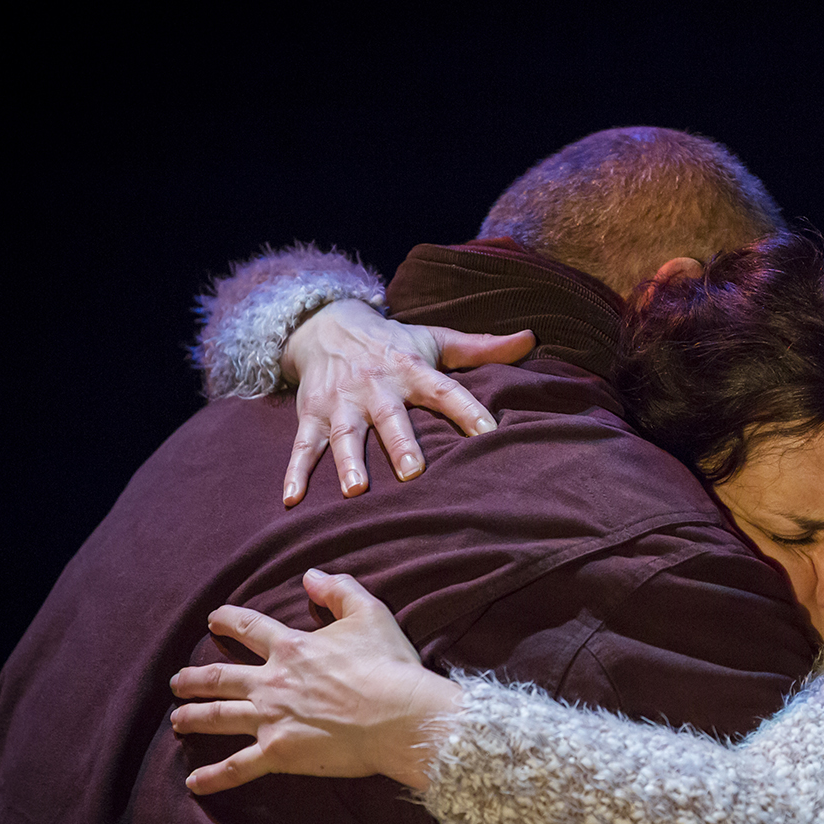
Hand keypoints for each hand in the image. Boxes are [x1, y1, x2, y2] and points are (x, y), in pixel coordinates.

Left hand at [169, 569, 461, 793]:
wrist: (399, 715)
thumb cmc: (389, 665)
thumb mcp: (370, 613)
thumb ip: (339, 590)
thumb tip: (310, 575)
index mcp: (292, 648)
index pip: (250, 628)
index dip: (228, 620)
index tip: (213, 618)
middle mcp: (272, 682)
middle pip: (221, 677)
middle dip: (195, 678)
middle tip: (178, 681)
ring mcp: (271, 719)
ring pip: (218, 717)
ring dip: (193, 717)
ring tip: (176, 720)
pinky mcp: (279, 752)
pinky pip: (238, 766)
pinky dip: (214, 777)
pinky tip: (193, 783)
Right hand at [280, 299, 535, 505]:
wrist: (325, 323)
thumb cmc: (392, 343)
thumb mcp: (434, 339)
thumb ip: (481, 347)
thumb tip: (533, 339)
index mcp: (411, 369)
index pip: (445, 390)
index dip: (467, 409)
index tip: (489, 432)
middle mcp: (375, 386)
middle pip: (389, 416)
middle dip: (399, 444)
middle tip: (412, 473)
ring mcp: (340, 402)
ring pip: (344, 434)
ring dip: (347, 462)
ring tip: (355, 491)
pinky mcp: (310, 414)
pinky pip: (301, 446)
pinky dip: (294, 473)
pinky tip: (290, 500)